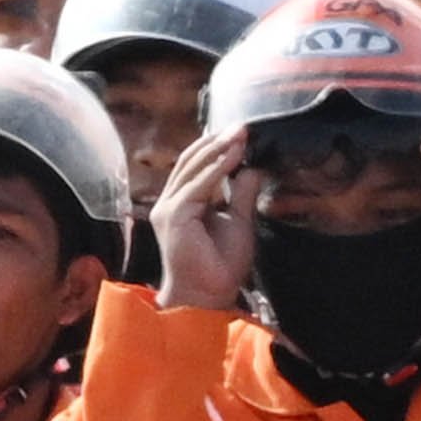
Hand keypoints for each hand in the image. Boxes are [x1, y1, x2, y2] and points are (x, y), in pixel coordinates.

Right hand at [149, 124, 256, 312]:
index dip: (217, 146)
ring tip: (241, 134)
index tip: (242, 132)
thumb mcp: (238, 221)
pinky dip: (217, 167)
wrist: (206, 294)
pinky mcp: (174, 215)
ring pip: (192, 167)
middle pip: (190, 160)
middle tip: (243, 126)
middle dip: (218, 140)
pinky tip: (235, 155)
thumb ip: (242, 195)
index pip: (195, 165)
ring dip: (218, 148)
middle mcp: (169, 202)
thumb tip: (252, 168)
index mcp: (181, 203)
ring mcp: (168, 208)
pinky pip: (198, 184)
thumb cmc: (219, 265)